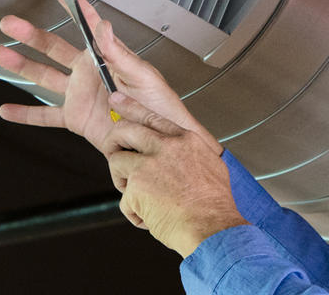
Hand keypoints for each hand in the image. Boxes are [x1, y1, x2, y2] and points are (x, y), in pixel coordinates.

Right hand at [0, 0, 219, 154]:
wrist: (158, 142)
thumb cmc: (160, 106)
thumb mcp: (143, 77)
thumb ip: (120, 54)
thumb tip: (104, 26)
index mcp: (107, 57)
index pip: (88, 25)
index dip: (73, 5)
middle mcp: (89, 72)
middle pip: (54, 48)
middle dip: (31, 35)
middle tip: (10, 22)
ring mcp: (79, 94)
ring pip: (43, 77)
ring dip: (21, 66)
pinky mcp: (75, 118)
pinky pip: (46, 116)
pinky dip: (26, 114)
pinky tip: (7, 110)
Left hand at [102, 92, 248, 256]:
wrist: (213, 228)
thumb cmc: (215, 206)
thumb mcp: (211, 167)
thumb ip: (190, 155)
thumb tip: (180, 156)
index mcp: (186, 140)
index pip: (151, 116)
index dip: (130, 107)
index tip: (116, 100)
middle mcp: (166, 147)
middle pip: (125, 129)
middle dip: (114, 140)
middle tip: (114, 151)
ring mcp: (148, 165)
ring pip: (117, 161)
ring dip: (123, 181)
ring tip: (140, 198)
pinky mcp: (136, 187)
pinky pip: (123, 197)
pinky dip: (135, 212)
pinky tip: (150, 217)